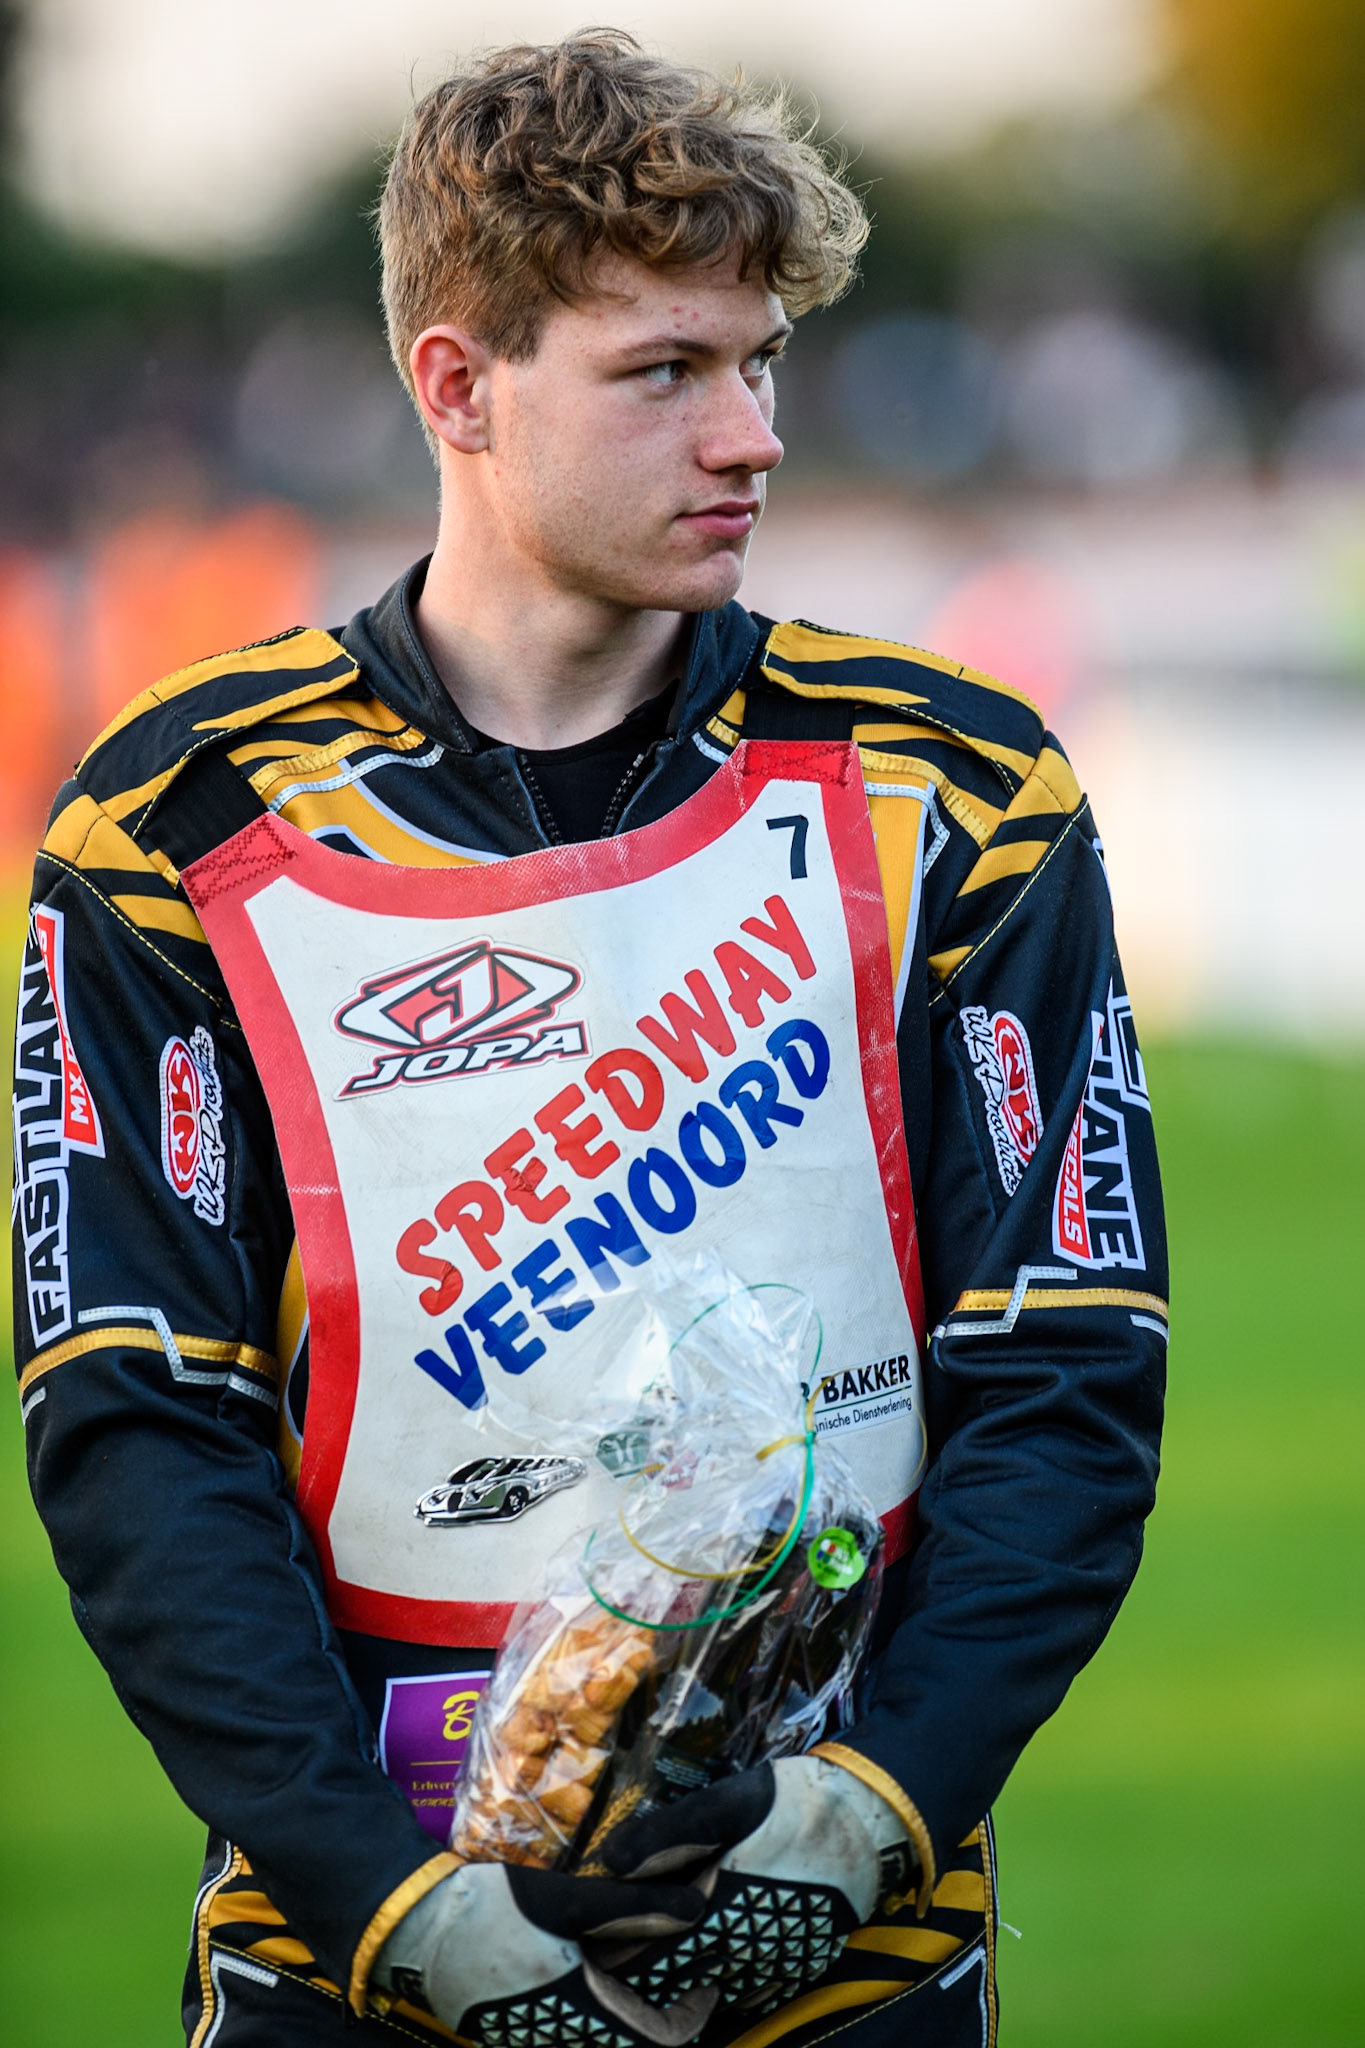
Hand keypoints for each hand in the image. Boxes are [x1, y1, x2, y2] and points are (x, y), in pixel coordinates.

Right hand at [373, 1860, 716, 2046]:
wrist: (415, 1931)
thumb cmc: (488, 1912)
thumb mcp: (565, 1899)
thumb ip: (632, 1906)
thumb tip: (695, 1906)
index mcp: (579, 2015)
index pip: (659, 2040)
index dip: (692, 2015)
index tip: (707, 1982)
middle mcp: (559, 2040)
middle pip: (630, 2039)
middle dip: (661, 2008)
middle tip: (680, 1963)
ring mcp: (535, 2040)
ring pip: (601, 2035)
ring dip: (628, 2007)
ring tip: (642, 1958)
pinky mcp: (517, 2032)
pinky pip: (572, 2028)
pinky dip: (597, 2005)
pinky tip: (597, 1965)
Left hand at [597, 1756, 914, 2017]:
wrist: (880, 1820)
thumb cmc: (801, 1802)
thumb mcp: (732, 1802)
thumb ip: (670, 1834)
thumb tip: (608, 1861)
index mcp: (723, 1915)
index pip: (650, 1958)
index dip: (613, 1958)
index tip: (583, 1948)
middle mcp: (748, 1955)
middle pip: (676, 1981)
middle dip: (639, 1972)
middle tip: (602, 1957)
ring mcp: (777, 1967)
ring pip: (711, 1988)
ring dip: (677, 1979)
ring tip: (645, 1959)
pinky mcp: (799, 1965)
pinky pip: (746, 1988)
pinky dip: (717, 1980)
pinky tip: (702, 1963)